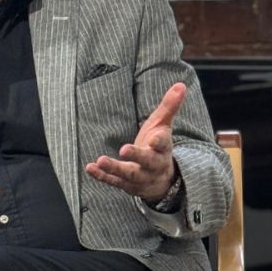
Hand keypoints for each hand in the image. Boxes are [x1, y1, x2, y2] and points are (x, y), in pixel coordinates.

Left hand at [85, 82, 186, 202]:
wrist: (162, 180)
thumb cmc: (159, 147)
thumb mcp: (164, 126)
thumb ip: (169, 106)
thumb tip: (181, 84)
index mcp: (163, 149)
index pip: (163, 144)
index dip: (159, 141)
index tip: (155, 138)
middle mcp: (153, 165)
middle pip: (146, 162)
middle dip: (136, 156)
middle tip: (124, 149)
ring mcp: (140, 177)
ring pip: (129, 175)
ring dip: (114, 168)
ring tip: (101, 160)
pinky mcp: (128, 186)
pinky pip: (114, 182)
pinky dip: (102, 176)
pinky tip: (90, 168)